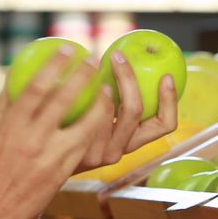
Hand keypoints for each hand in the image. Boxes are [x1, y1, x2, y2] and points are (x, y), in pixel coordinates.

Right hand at [0, 46, 113, 218]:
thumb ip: (7, 103)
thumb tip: (18, 72)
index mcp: (11, 125)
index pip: (37, 87)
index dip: (55, 65)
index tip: (68, 48)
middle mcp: (31, 139)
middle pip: (64, 100)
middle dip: (82, 76)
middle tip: (94, 60)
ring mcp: (50, 158)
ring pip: (84, 125)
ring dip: (100, 103)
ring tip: (107, 87)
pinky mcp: (62, 172)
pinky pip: (85, 145)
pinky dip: (96, 127)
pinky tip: (103, 116)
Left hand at [73, 51, 177, 173]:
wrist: (47, 163)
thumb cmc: (76, 134)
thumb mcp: (103, 124)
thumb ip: (116, 101)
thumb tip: (123, 58)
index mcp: (134, 142)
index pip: (164, 125)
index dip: (170, 100)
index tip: (167, 75)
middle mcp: (120, 150)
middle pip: (136, 109)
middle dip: (129, 78)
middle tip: (118, 55)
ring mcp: (99, 153)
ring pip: (108, 109)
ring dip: (102, 81)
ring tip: (92, 62)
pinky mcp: (78, 151)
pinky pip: (84, 115)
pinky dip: (83, 95)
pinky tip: (72, 79)